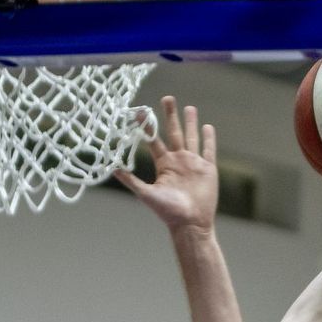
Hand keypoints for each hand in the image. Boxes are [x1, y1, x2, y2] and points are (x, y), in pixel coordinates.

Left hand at [114, 96, 217, 231]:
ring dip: (191, 122)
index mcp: (164, 164)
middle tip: (167, 98)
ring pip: (192, 137)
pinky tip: (207, 127)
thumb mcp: (147, 194)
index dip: (148, 126)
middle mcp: (178, 161)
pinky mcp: (208, 169)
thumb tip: (113, 170)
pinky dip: (209, 139)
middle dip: (170, 116)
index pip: (154, 140)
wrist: (190, 223)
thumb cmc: (168, 211)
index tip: (141, 111)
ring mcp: (193, 163)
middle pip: (174, 132)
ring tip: (189, 107)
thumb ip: (131, 181)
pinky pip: (209, 150)